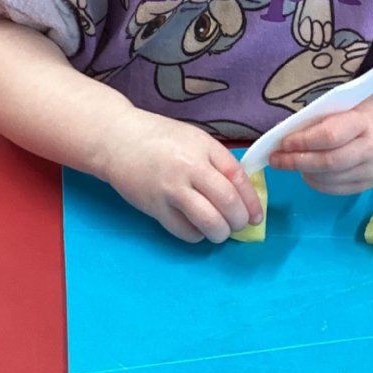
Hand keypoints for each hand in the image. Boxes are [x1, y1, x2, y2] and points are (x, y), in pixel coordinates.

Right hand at [101, 110, 262, 243]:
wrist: (117, 139)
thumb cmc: (158, 137)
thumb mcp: (194, 139)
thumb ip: (217, 161)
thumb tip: (241, 192)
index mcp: (204, 148)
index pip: (238, 178)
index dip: (252, 201)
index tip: (256, 215)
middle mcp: (190, 168)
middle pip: (228, 203)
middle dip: (239, 221)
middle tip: (238, 225)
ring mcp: (171, 189)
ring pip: (209, 222)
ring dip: (220, 233)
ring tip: (219, 231)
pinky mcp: (155, 207)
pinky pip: (185, 231)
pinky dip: (196, 235)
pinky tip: (196, 229)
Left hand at [270, 91, 372, 194]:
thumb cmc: (360, 111)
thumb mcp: (342, 105)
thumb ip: (318, 120)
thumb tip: (285, 137)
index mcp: (366, 122)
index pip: (330, 136)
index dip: (303, 142)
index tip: (283, 143)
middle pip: (329, 162)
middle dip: (298, 162)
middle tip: (276, 160)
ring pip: (331, 179)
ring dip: (304, 173)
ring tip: (288, 164)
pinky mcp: (370, 184)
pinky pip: (338, 189)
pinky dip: (317, 183)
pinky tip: (306, 174)